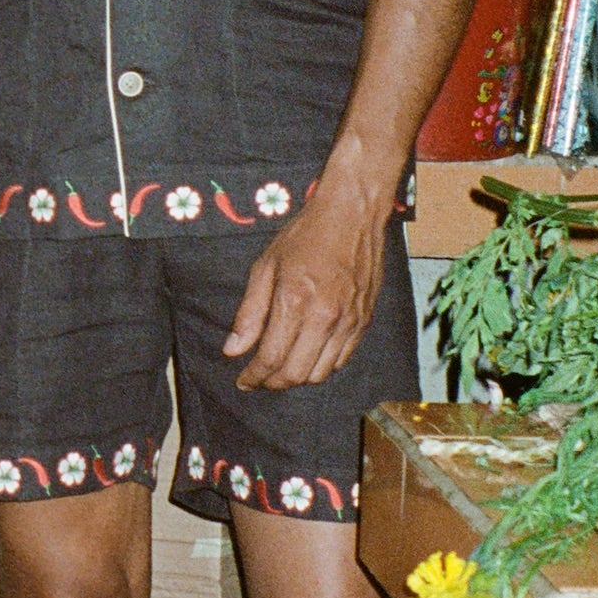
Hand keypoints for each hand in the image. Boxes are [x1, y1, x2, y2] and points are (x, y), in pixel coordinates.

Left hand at [222, 186, 389, 390]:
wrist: (352, 214)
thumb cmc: (305, 235)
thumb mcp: (265, 266)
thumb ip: (249, 313)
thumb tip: (233, 350)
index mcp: (295, 302)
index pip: (271, 358)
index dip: (254, 377)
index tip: (243, 381)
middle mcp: (324, 318)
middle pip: (296, 374)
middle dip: (272, 383)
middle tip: (259, 379)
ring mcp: (348, 322)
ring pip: (320, 373)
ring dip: (297, 379)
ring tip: (281, 370)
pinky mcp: (363, 321)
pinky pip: (341, 360)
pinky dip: (321, 367)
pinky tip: (307, 357)